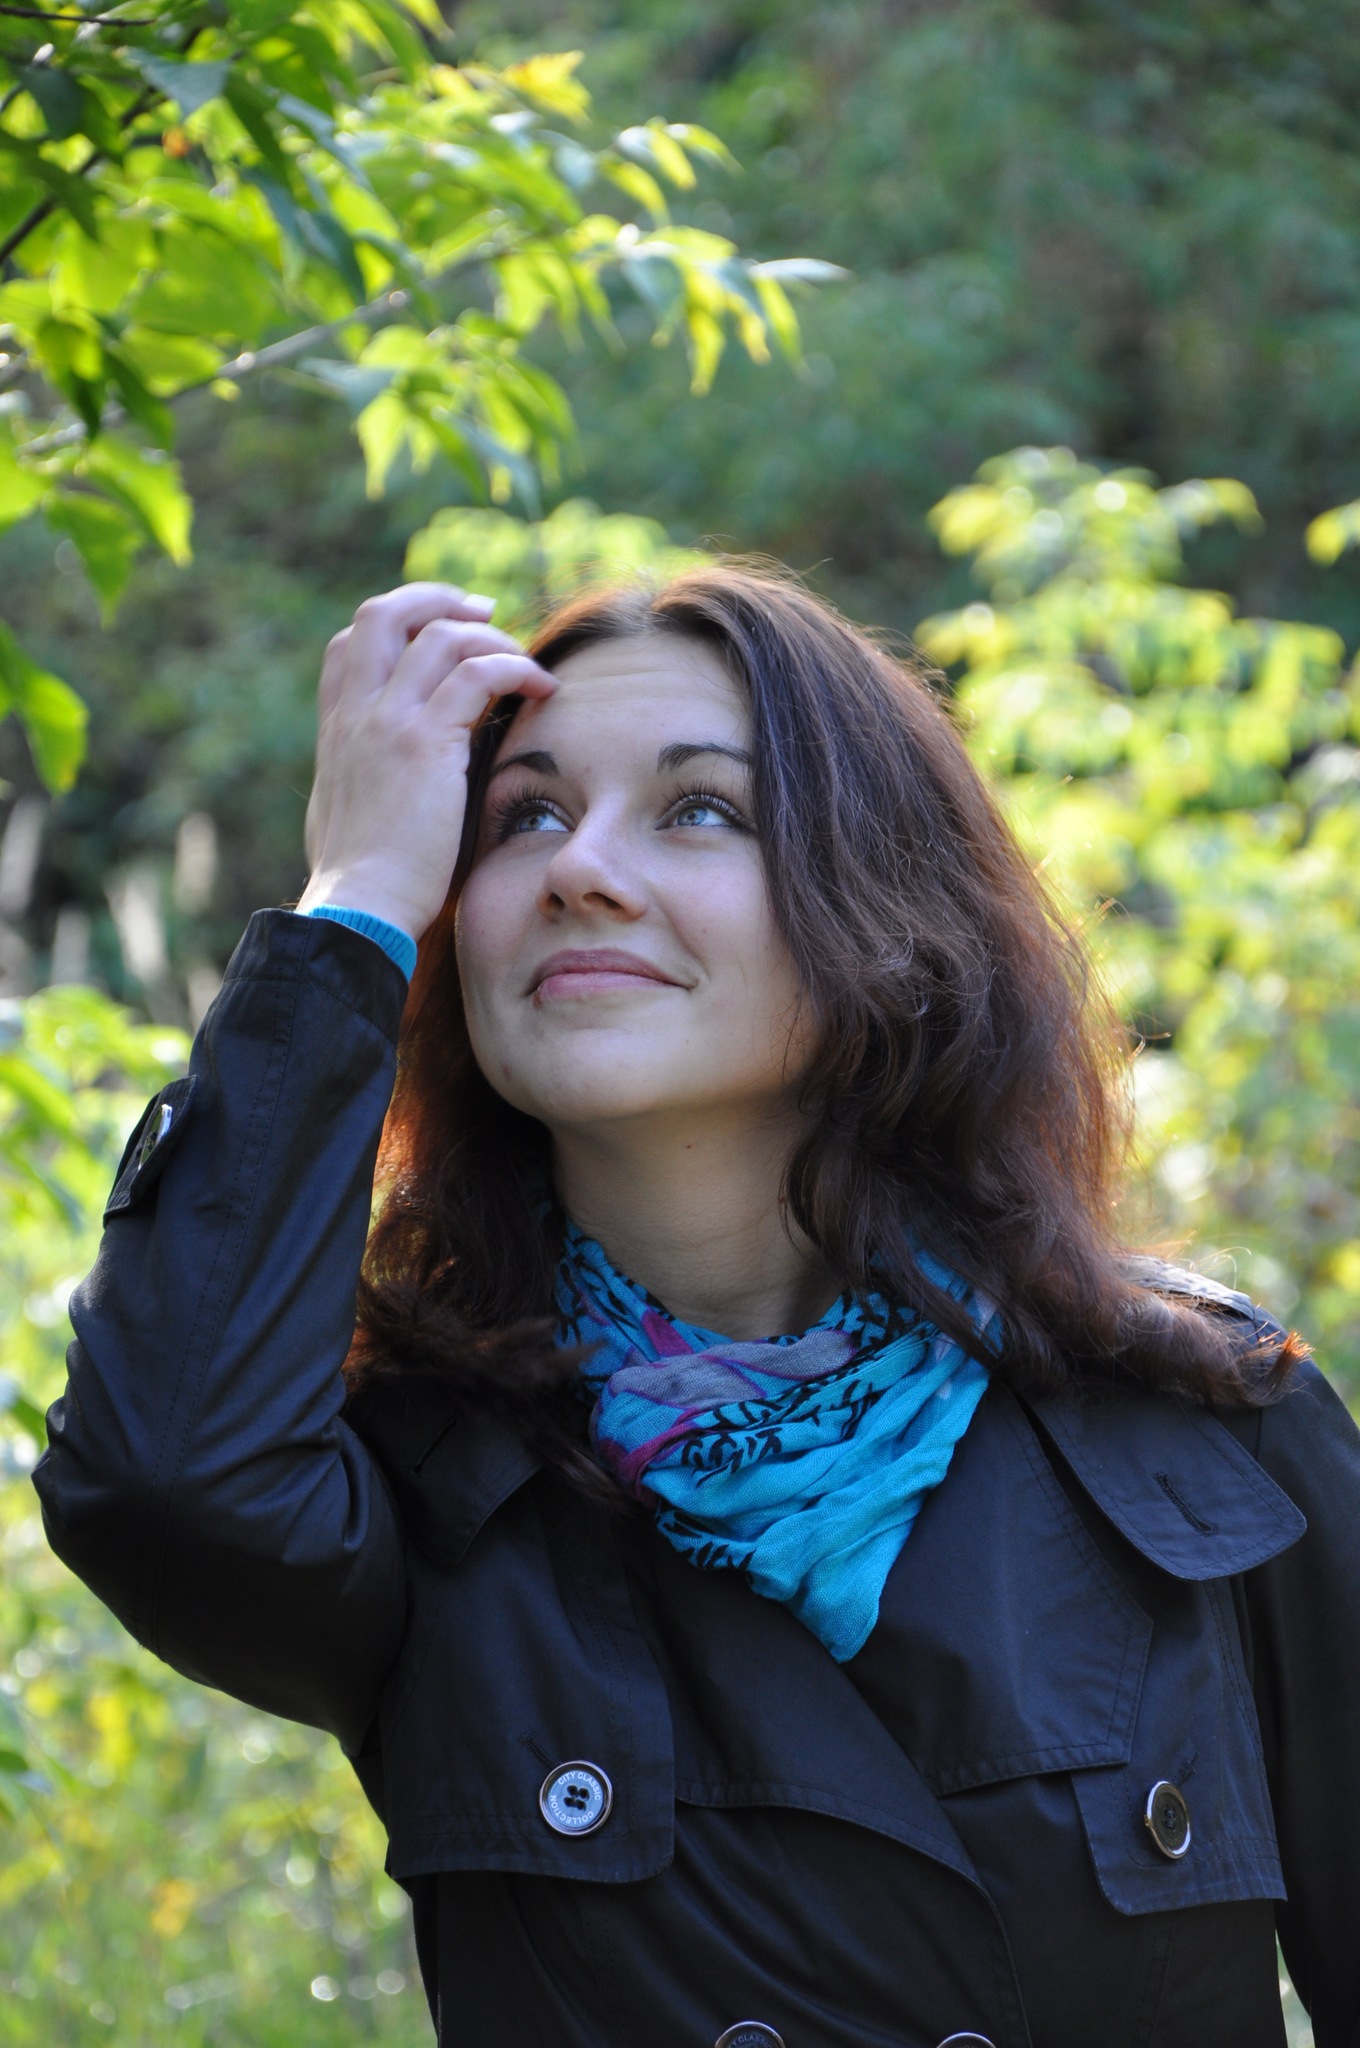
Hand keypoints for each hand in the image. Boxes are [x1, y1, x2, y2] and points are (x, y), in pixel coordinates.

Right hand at [297, 582, 555, 940]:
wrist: (361, 907)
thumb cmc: (364, 881)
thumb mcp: (346, 814)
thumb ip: (363, 779)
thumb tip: (386, 778)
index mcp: (336, 729)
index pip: (352, 642)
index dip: (399, 623)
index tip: (442, 632)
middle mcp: (357, 714)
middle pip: (383, 613)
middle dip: (437, 599)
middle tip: (485, 612)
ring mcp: (388, 723)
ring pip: (440, 635)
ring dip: (491, 637)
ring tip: (525, 662)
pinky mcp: (427, 744)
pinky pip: (478, 674)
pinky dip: (516, 668)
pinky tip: (542, 689)